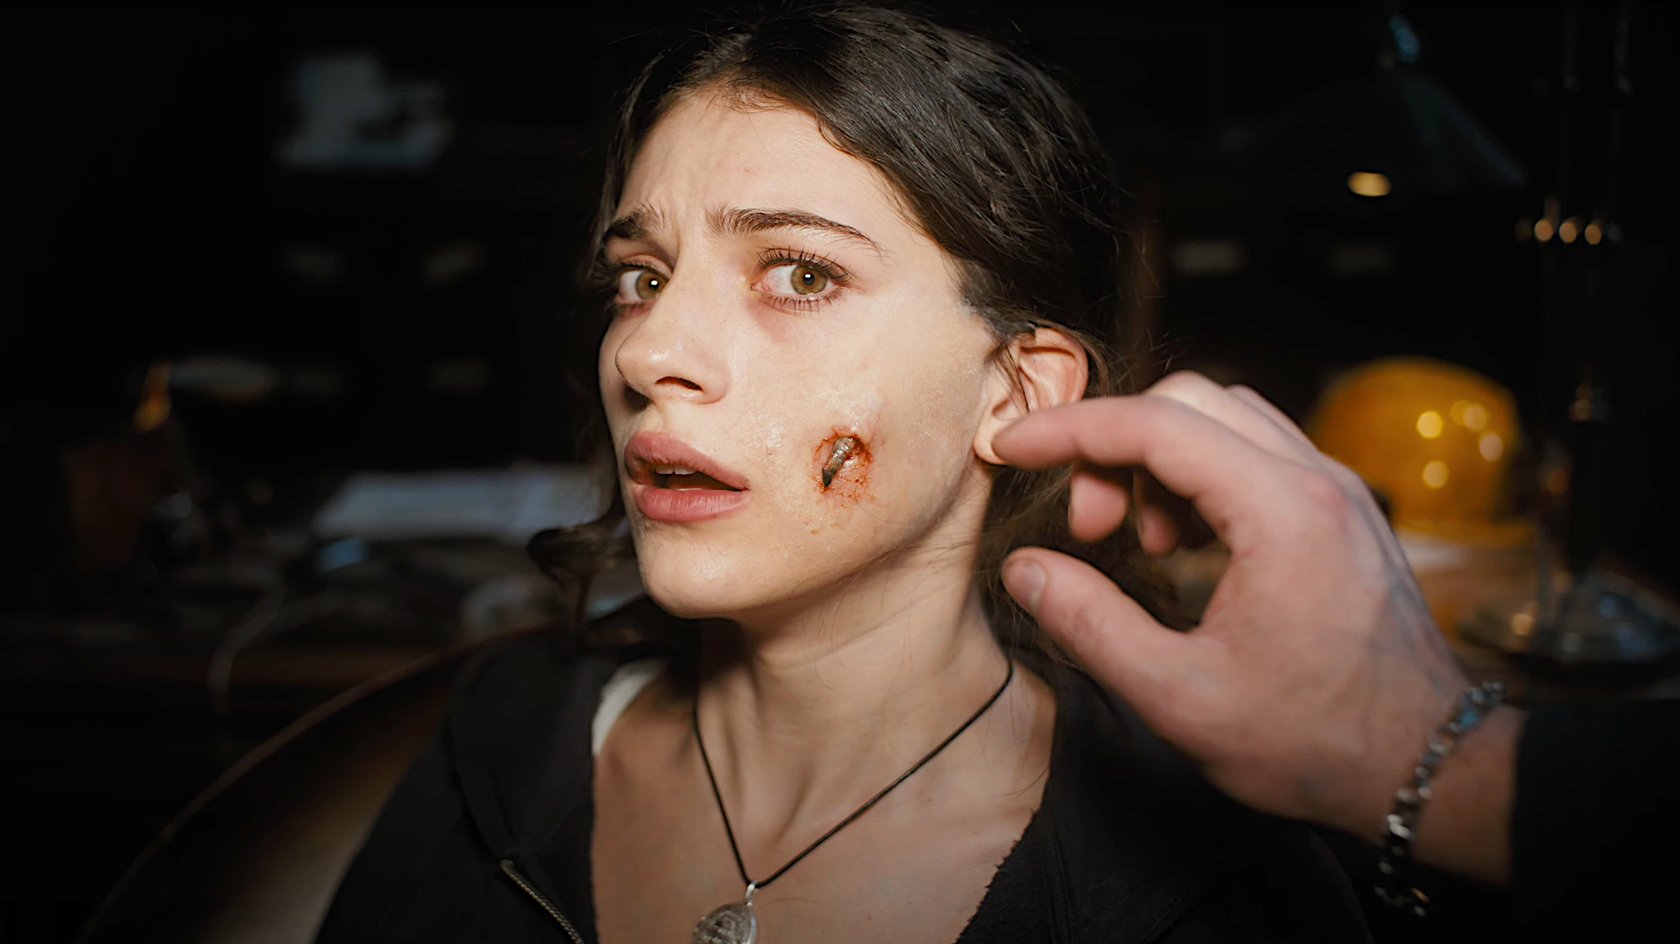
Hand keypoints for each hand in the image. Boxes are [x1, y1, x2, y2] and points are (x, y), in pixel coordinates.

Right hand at [995, 372, 1480, 845]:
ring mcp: (1337, 490)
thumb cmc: (1314, 744)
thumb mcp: (1180, 699)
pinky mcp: (1342, 511)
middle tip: (1088, 530)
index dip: (1069, 429)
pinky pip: (1257, 452)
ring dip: (1160, 460)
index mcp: (1282, 512)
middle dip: (1115, 448)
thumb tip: (1026, 570)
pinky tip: (1183, 544)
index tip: (1012, 449)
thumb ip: (1091, 625)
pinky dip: (1201, 476)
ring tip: (1140, 543)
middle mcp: (1317, 480)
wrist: (1428, 769)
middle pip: (1190, 402)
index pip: (1155, 425)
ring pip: (1225, 419)